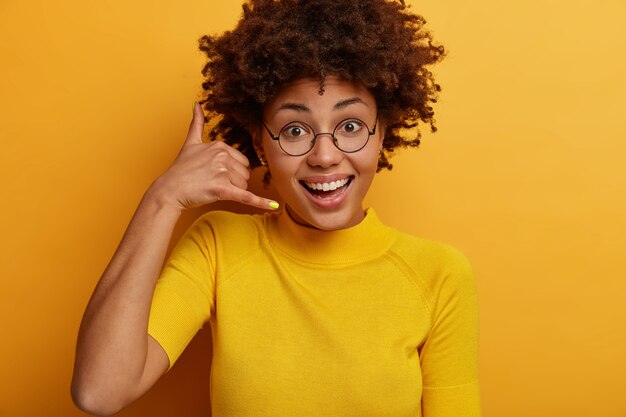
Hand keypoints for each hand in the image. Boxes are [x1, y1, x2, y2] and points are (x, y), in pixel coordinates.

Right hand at [150, 103, 277, 211]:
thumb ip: (196, 123)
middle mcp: (222, 156)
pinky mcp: (221, 189)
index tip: (216, 174)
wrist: (169, 190)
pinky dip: (260, 202)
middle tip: (213, 183)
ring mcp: (222, 172)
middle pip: (244, 174)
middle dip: (234, 182)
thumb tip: (197, 104)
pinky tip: (273, 205)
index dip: (233, 172)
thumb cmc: (180, 169)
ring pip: (243, 186)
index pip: (242, 162)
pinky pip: (246, 197)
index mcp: (219, 146)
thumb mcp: (190, 143)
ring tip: (213, 189)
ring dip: (232, 191)